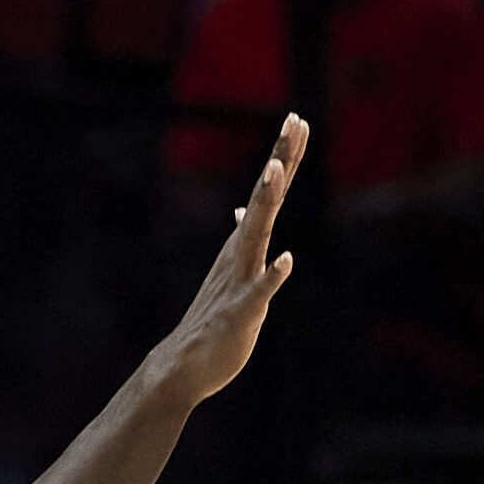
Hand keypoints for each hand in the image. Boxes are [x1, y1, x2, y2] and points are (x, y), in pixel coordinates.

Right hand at [148, 111, 306, 408]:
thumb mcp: (234, 271)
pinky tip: (287, 260)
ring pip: (256, 235)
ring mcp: (240, 281)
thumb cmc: (214, 320)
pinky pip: (259, 292)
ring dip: (265, 203)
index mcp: (243, 246)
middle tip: (293, 121)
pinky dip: (273, 276)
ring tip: (276, 170)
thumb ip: (244, 239)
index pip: (268, 194)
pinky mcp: (241, 313)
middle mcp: (241, 254)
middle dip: (279, 161)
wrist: (185, 364)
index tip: (297, 119)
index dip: (284, 157)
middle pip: (264, 200)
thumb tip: (242, 211)